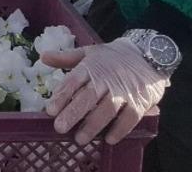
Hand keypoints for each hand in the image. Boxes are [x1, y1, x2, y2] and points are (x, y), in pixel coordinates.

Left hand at [42, 37, 168, 145]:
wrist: (148, 54)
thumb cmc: (113, 57)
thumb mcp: (89, 52)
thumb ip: (66, 58)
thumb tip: (43, 57)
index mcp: (91, 67)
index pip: (73, 81)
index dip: (62, 96)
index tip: (50, 110)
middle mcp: (106, 79)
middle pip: (88, 97)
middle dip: (73, 113)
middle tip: (59, 127)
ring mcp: (124, 91)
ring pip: (107, 109)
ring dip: (93, 125)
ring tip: (80, 139)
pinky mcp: (140, 101)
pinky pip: (130, 117)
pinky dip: (120, 129)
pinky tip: (108, 139)